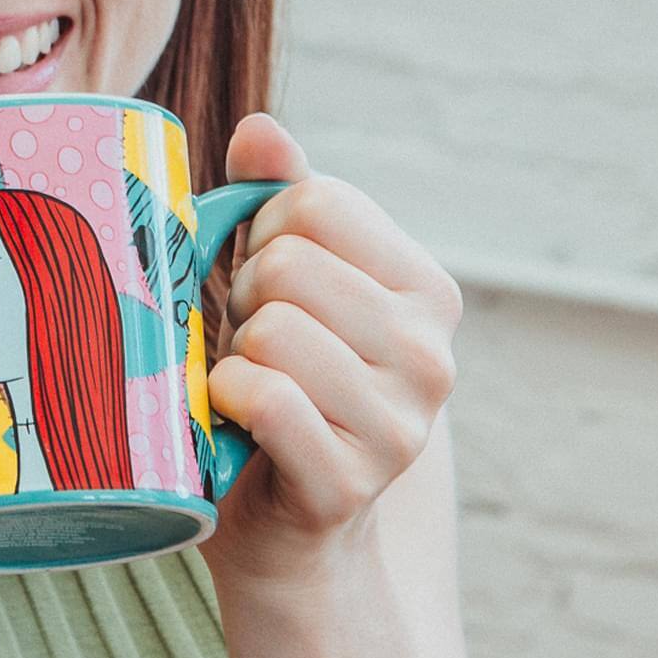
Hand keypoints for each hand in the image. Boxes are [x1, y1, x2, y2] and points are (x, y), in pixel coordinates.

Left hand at [196, 113, 462, 588]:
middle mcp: (432, 355)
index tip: (264, 284)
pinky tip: (234, 419)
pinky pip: (264, 398)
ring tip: (249, 385)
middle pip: (288, 263)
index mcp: (427, 290)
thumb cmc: (279, 383)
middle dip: (243, 297)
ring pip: (271, 330)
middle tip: (251, 344)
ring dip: (232, 355)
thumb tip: (260, 127)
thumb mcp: (285, 282)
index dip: (262, 233)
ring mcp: (399, 424)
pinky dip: (225, 400)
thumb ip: (279, 198)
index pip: (314, 202)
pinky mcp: (348, 481)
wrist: (287, 530)